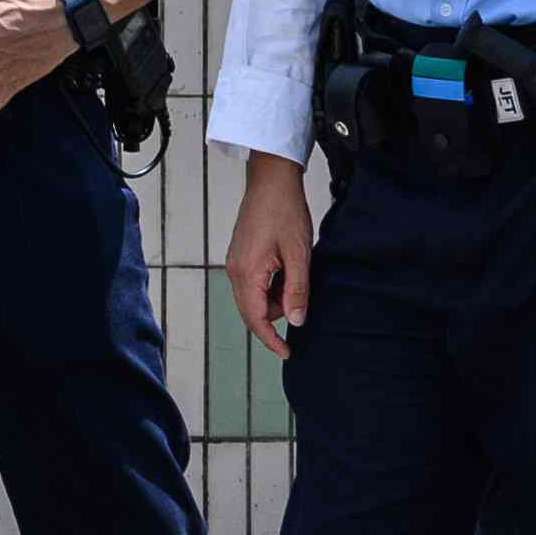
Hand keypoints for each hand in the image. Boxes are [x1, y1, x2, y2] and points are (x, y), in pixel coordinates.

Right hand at [226, 151, 316, 358]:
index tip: (287, 353)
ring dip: (275, 300)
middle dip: (275, 319)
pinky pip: (253, 283)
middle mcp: (234, 271)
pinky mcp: (240, 255)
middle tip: (301, 311)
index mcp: (247, 273)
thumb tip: (296, 322)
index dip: (271, 340)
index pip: (255, 318)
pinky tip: (287, 273)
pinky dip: (270, 288)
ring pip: (253, 297)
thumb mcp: (299, 255)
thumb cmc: (285, 212)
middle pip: (251, 311)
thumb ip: (297, 291)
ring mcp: (235, 262)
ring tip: (297, 280)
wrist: (271, 181)